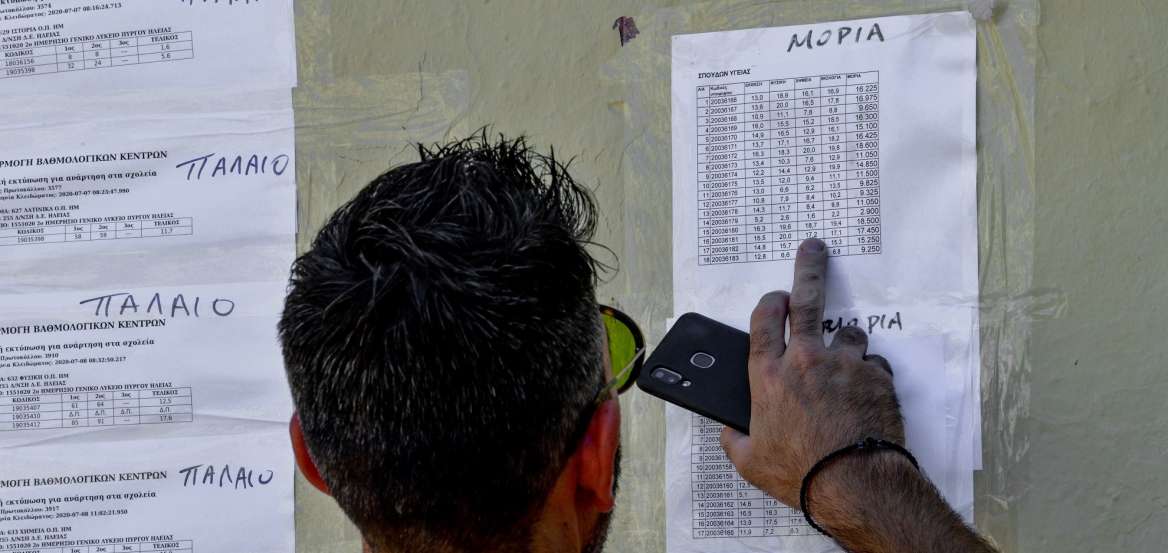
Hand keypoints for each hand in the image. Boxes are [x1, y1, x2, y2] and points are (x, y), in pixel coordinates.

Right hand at [720, 238, 905, 507]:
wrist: (852, 484)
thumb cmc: (800, 473)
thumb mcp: (749, 461)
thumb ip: (734, 439)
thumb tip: (729, 432)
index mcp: (768, 376)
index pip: (765, 320)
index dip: (770, 302)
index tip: (776, 297)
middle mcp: (805, 361)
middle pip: (807, 300)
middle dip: (809, 269)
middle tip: (814, 249)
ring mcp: (844, 365)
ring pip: (849, 334)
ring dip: (846, 344)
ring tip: (845, 364)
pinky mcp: (876, 377)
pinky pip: (873, 365)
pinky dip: (869, 375)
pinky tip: (865, 396)